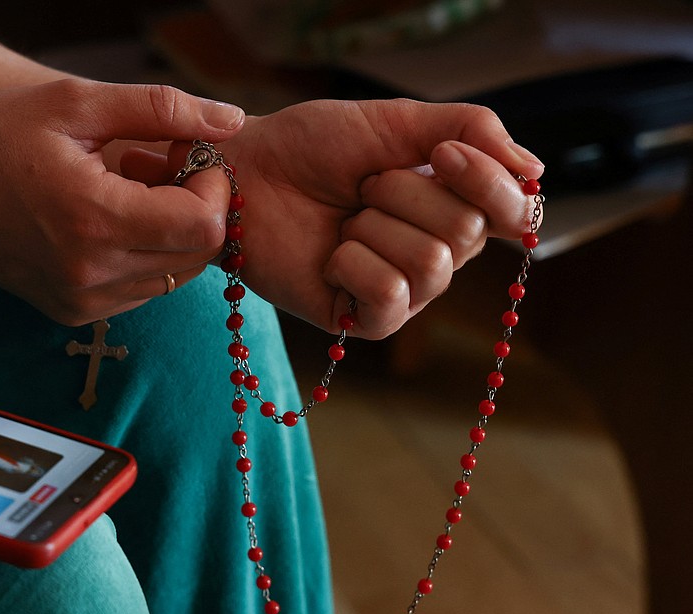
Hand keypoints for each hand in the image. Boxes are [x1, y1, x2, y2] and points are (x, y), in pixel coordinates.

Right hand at [0, 78, 245, 324]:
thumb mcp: (75, 103)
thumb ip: (160, 108)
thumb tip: (233, 120)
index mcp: (95, 218)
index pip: (204, 226)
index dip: (214, 185)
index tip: (184, 152)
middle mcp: (92, 274)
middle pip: (198, 256)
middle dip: (198, 207)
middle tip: (159, 168)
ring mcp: (83, 302)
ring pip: (175, 276)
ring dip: (171, 233)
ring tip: (127, 192)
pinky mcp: (74, 313)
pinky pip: (142, 289)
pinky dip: (144, 254)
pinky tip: (109, 220)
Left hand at [123, 99, 544, 337]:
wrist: (249, 172)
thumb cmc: (315, 146)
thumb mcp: (400, 121)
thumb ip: (473, 131)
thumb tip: (536, 171)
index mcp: (454, 205)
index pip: (515, 210)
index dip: (487, 183)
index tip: (441, 154)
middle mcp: (438, 252)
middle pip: (467, 235)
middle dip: (406, 195)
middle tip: (362, 187)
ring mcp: (404, 291)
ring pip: (431, 266)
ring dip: (375, 226)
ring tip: (344, 219)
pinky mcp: (365, 321)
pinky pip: (390, 297)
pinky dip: (353, 263)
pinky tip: (331, 255)